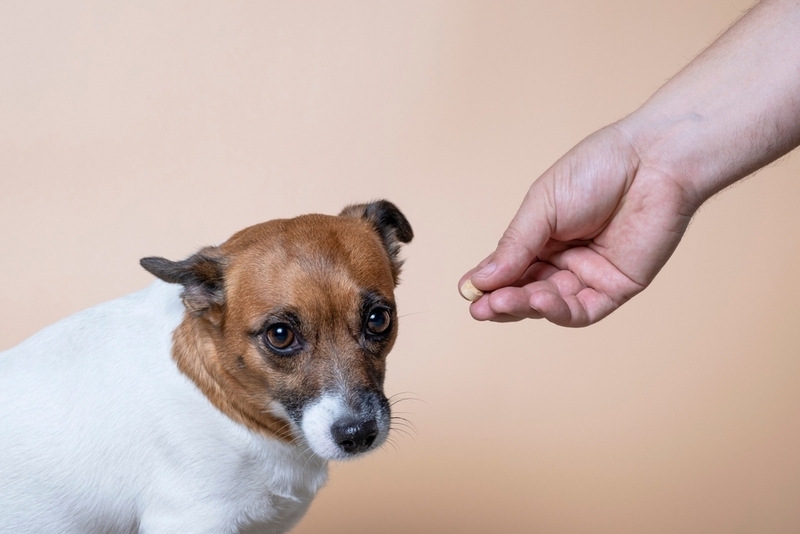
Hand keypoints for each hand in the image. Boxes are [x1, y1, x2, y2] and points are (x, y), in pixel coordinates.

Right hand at [459, 123, 696, 326]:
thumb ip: (514, 246)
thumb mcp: (542, 206)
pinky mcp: (616, 287)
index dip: (488, 283)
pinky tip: (538, 299)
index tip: (467, 293)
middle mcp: (564, 258)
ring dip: (525, 305)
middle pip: (525, 291)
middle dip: (502, 301)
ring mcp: (590, 274)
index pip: (509, 268)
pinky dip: (558, 310)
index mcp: (542, 235)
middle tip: (480, 308)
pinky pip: (582, 310)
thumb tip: (479, 281)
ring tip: (505, 301)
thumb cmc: (598, 169)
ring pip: (550, 304)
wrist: (653, 160)